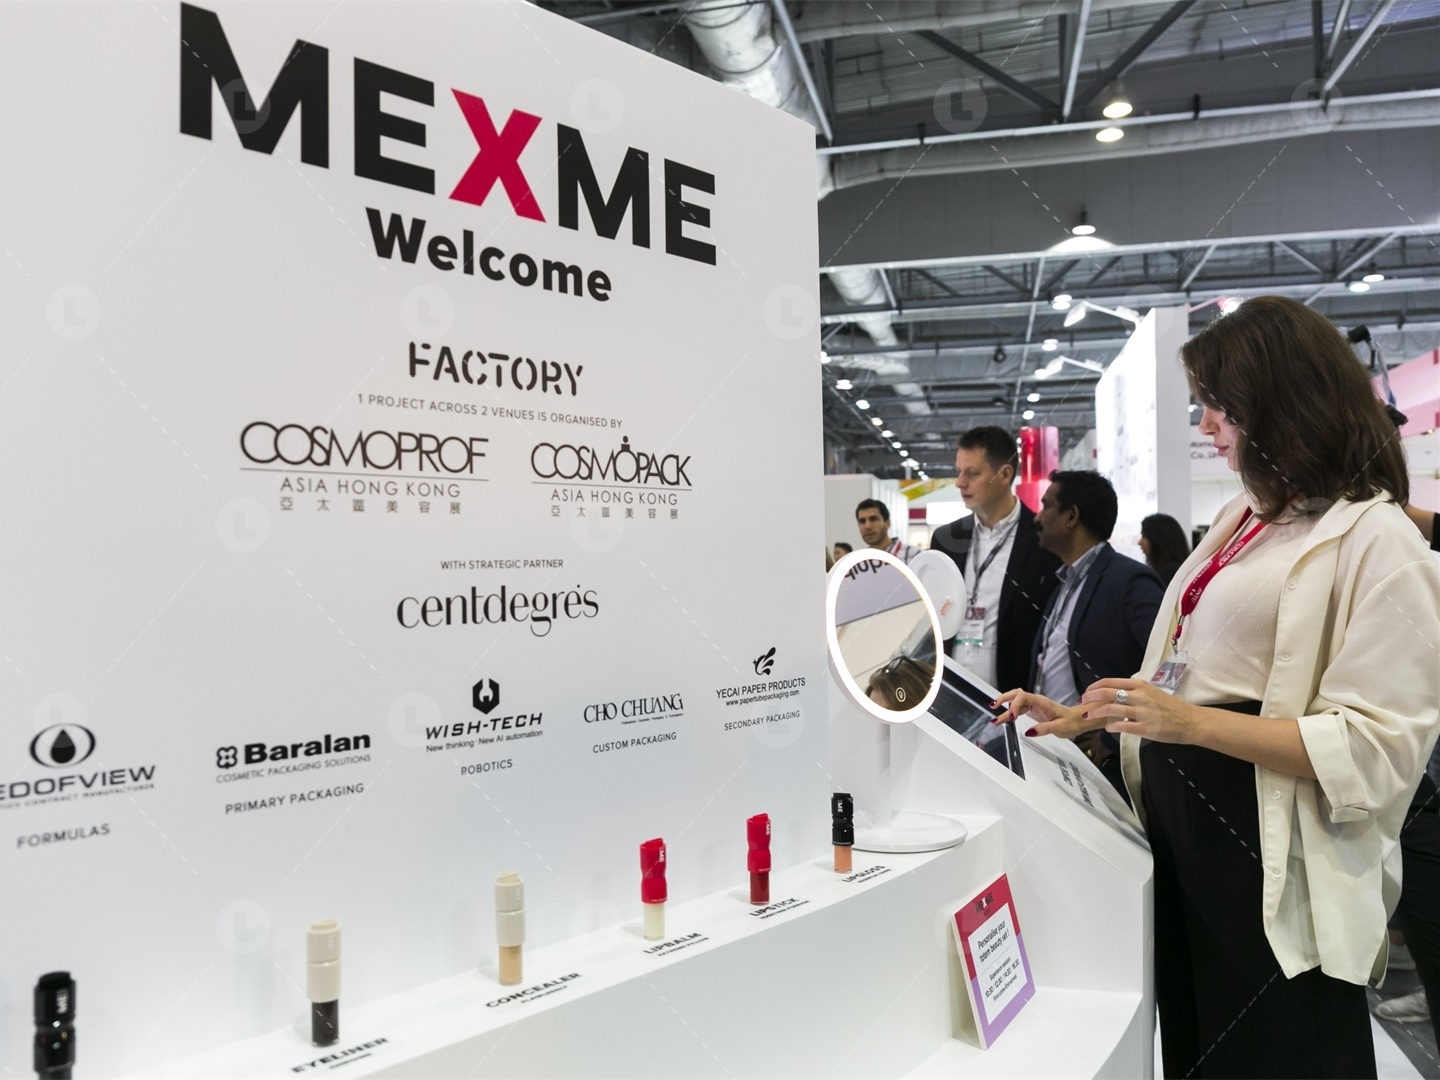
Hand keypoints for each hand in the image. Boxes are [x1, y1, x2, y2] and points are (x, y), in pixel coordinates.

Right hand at [992, 689, 1105, 738]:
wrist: (1078, 720)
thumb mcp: (1060, 727)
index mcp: (1042, 702)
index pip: (1023, 697)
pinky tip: (1004, 719)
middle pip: (1015, 694)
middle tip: (993, 706)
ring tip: (995, 719)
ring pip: (1015, 702)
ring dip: (1004, 708)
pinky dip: (1009, 713)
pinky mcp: (1032, 711)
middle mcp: (1036, 701)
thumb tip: (1029, 732)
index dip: (1014, 706)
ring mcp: (1033, 705)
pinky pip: (1018, 709)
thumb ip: (1044, 728)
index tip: (1011, 718)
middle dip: (1003, 699)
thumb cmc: (1072, 722)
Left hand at [1079, 679, 1201, 742]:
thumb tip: (1114, 695)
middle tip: (1082, 703)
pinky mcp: (1146, 728)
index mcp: (1140, 685)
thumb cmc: (1171, 707)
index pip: (1111, 682)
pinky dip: (1111, 727)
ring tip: (1088, 717)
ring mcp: (1143, 712)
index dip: (1095, 687)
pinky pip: (1123, 727)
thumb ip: (1134, 692)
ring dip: (1096, 713)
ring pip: (1112, 709)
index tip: (1087, 692)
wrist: (1190, 721)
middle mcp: (1140, 696)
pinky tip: (1107, 728)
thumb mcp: (1152, 692)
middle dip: (1090, 698)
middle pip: (1107, 693)